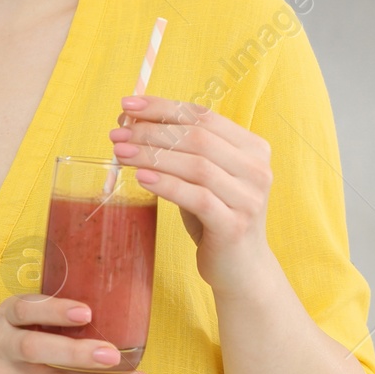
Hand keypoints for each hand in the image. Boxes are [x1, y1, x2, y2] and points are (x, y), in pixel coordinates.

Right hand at [0, 294, 150, 373]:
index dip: (56, 310)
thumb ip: (44, 315)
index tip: (86, 312)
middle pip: (37, 349)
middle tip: (113, 354)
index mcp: (4, 315)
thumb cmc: (1, 344)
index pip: (26, 309)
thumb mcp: (11, 321)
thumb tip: (109, 306)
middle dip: (77, 353)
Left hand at [110, 94, 273, 289]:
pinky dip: (167, 184)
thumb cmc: (216, 216)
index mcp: (252, 147)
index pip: (204, 116)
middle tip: (118, 132)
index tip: (128, 104)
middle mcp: (257, 168)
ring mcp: (249, 197)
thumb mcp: (201, 177)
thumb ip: (178, 149)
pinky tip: (141, 178)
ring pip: (197, 165)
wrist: (242, 269)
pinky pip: (197, 197)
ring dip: (153, 155)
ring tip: (121, 153)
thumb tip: (130, 120)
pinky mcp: (234, 225)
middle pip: (198, 137)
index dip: (163, 107)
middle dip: (152, 131)